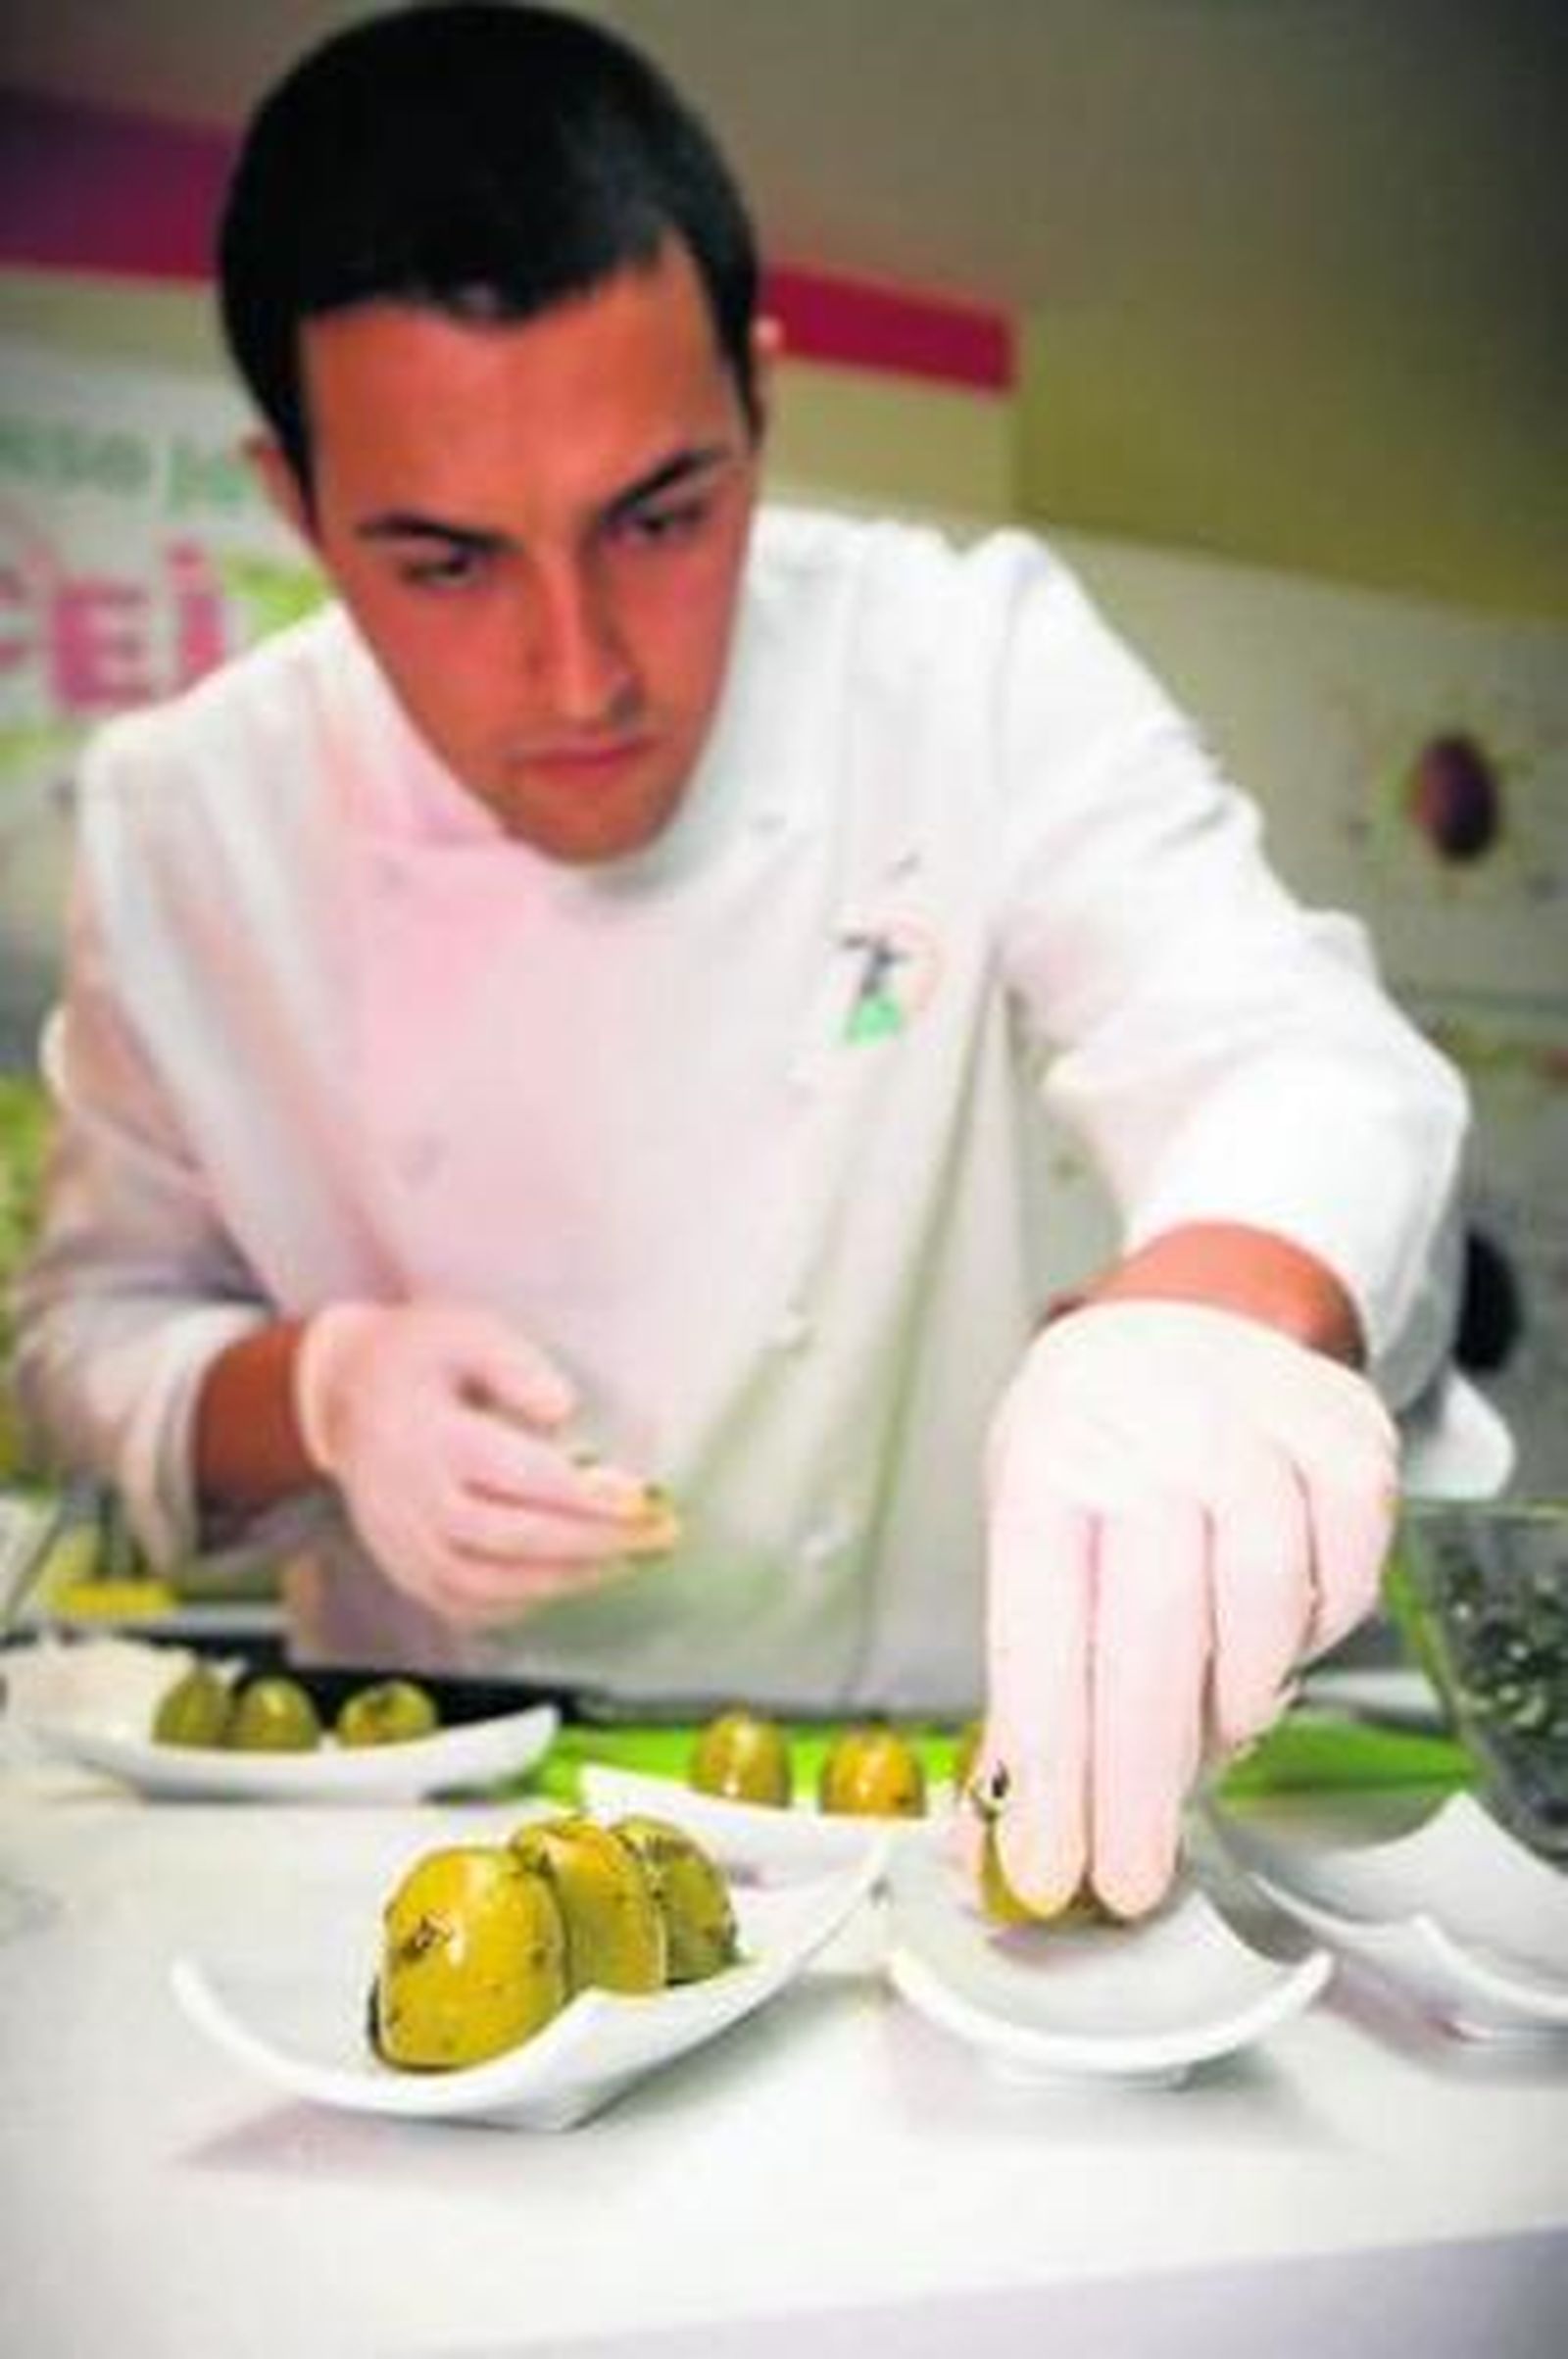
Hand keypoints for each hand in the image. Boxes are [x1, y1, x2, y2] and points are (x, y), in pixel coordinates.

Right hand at [293, 1301, 677, 1625]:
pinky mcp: (405, 1568)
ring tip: (626, 1560)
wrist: (340, 1396)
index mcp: (435, 1439)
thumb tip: (563, 1409)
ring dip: (567, 1580)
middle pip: (516, 1541)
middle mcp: (417, 1500)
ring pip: (492, 1584)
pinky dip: (520, 1604)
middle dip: (598, 1544)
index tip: (645, 1500)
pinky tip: (565, 1584)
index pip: (524, 1479)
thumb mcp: (462, 1331)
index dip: (590, 1497)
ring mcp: (406, 1543)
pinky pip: (465, 1606)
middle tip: (661, 1536)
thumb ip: (514, 1365)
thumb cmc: (414, 1359)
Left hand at [962, 1301, 1396, 1918]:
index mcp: (1046, 1465)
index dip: (1049, 1770)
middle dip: (1138, 1786)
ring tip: (1207, 1731)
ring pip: (1257, 1612)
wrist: (1188, 1317)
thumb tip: (992, 1845)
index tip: (1053, 1870)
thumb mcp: (1034, 1529)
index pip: (1040, 1636)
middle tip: (1133, 1878)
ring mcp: (1252, 1427)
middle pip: (1147, 1639)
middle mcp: (1144, 1437)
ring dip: (1232, 1706)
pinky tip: (1269, 1637)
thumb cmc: (1097, 1446)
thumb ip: (1027, 1688)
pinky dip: (1311, 1635)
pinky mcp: (1343, 1438)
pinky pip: (1344, 1580)